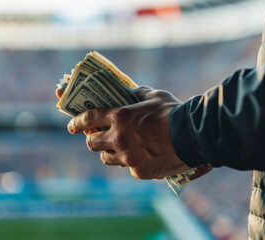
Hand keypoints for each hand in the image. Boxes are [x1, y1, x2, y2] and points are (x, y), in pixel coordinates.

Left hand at [56, 86, 211, 179]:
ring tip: (118, 149)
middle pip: (92, 143)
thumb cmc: (173, 112)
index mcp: (120, 116)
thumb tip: (130, 92)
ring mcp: (127, 157)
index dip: (77, 123)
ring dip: (108, 153)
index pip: (89, 119)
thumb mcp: (154, 96)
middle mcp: (119, 137)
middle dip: (92, 140)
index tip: (71, 126)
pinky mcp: (138, 171)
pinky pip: (127, 167)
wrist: (192, 136)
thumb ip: (137, 94)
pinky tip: (142, 157)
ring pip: (106, 158)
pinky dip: (131, 162)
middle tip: (97, 138)